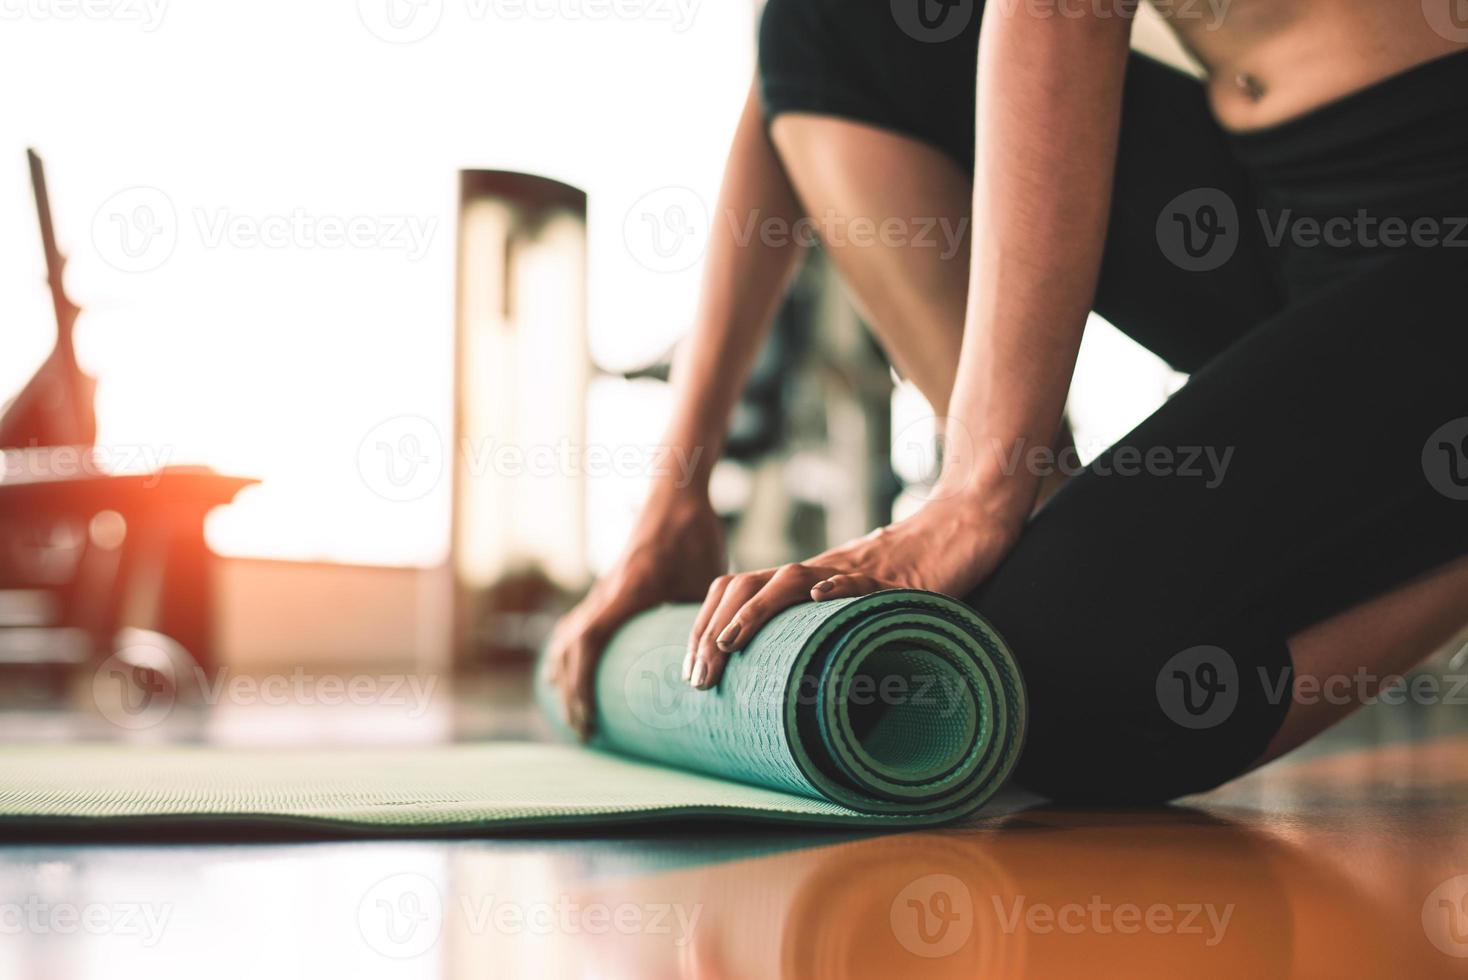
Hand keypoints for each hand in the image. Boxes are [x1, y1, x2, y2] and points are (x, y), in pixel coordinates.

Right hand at [545, 491, 724, 738]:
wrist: (677, 495)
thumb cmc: (695, 536)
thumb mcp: (708, 581)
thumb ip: (705, 624)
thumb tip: (716, 671)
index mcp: (627, 592)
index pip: (588, 644)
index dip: (581, 685)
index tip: (588, 720)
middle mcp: (606, 593)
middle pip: (569, 650)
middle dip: (571, 694)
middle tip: (585, 733)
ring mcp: (603, 590)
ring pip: (568, 638)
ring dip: (565, 677)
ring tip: (573, 714)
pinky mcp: (608, 587)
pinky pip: (577, 625)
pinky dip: (568, 653)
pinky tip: (565, 671)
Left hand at [683, 493, 1020, 689]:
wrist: (965, 525)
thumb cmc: (915, 573)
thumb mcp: (860, 610)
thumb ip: (830, 631)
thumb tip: (799, 683)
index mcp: (806, 581)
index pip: (737, 591)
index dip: (707, 627)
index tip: (694, 673)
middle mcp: (820, 571)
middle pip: (746, 586)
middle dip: (713, 630)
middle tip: (700, 677)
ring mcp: (854, 569)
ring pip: (789, 581)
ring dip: (754, 613)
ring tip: (730, 644)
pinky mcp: (897, 576)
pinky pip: (861, 579)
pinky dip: (837, 587)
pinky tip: (817, 599)